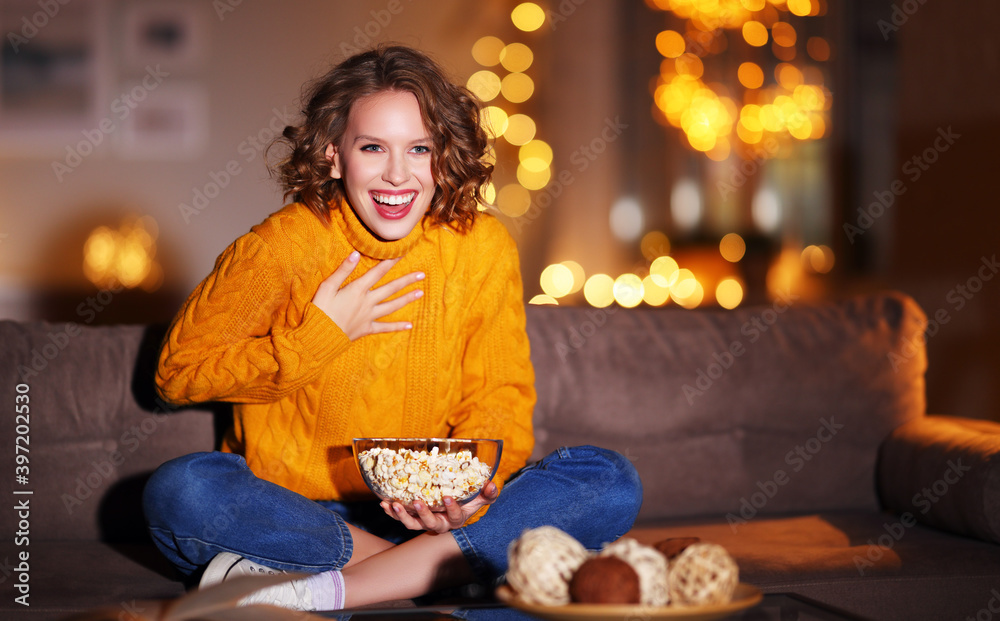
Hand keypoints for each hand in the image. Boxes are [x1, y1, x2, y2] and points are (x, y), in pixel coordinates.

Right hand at [312, 251, 423, 339]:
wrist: (319, 336)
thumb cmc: (321, 309)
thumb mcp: (327, 286)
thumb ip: (343, 270)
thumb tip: (355, 254)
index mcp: (358, 290)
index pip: (378, 272)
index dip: (390, 261)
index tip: (402, 253)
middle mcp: (367, 302)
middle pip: (391, 288)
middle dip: (407, 280)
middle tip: (422, 274)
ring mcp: (369, 316)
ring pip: (392, 306)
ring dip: (407, 299)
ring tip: (420, 293)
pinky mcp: (367, 329)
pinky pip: (385, 327)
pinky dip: (397, 327)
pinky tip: (409, 325)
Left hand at [381, 481, 499, 533]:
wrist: (452, 508)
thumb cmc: (467, 502)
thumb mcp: (478, 498)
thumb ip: (487, 493)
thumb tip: (492, 484)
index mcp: (456, 519)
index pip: (455, 516)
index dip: (451, 509)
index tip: (448, 497)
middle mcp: (440, 524)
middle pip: (431, 524)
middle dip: (423, 514)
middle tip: (417, 501)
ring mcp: (425, 523)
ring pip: (413, 524)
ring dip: (402, 516)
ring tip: (394, 504)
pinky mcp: (413, 519)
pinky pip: (401, 518)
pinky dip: (391, 512)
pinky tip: (384, 503)